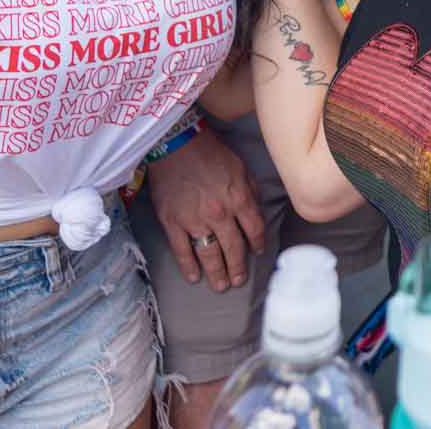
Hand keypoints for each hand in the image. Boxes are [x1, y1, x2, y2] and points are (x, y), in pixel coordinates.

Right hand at [145, 123, 267, 291]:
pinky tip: (194, 277)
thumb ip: (249, 191)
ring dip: (217, 273)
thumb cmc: (210, 152)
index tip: (257, 253)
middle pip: (233, 248)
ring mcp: (194, 221)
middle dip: (238, 267)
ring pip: (209, 254)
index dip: (257, 244)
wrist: (175, 144)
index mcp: (239, 199)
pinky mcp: (172, 223)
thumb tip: (255, 211)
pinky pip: (182, 251)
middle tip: (239, 281)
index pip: (254, 230)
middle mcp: (219, 214)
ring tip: (221, 286)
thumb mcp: (240, 167)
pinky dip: (188, 266)